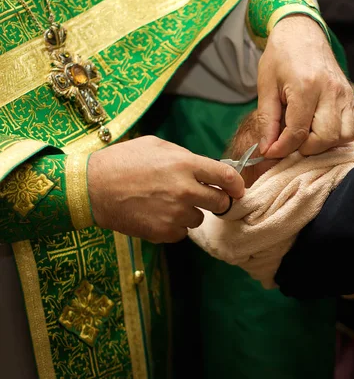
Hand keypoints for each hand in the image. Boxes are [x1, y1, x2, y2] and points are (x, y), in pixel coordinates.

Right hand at [87, 136, 244, 242]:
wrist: (91, 188)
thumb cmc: (122, 161)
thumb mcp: (156, 145)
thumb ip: (185, 156)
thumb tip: (205, 168)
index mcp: (186, 164)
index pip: (227, 177)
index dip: (236, 185)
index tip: (237, 189)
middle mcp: (185, 190)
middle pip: (221, 203)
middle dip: (218, 201)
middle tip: (207, 198)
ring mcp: (175, 214)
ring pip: (199, 219)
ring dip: (190, 213)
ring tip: (167, 203)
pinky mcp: (164, 232)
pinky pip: (181, 232)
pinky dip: (174, 226)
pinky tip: (157, 215)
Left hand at [257, 15, 353, 157]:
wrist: (302, 32)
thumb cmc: (280, 57)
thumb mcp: (266, 86)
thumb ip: (267, 120)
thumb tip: (267, 148)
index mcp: (306, 86)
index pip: (298, 131)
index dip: (282, 148)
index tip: (271, 151)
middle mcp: (330, 91)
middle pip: (325, 138)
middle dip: (306, 148)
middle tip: (291, 142)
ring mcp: (345, 94)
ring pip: (343, 135)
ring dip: (325, 143)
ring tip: (308, 136)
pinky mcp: (352, 96)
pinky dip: (340, 135)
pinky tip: (324, 129)